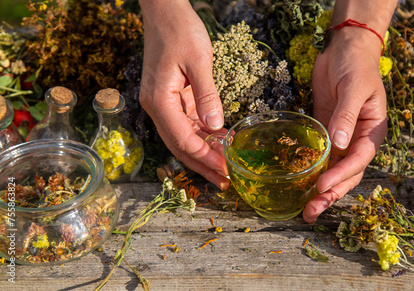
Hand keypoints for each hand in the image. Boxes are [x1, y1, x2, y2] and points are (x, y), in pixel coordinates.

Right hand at [139, 0, 228, 188]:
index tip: (225, 169)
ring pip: (184, 138)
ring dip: (205, 154)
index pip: (182, 138)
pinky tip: (221, 144)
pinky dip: (204, 136)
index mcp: (160, 99)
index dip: (204, 157)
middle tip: (226, 181)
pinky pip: (188, 124)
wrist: (165, 12)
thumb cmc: (180, 31)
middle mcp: (158, 106)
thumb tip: (215, 127)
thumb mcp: (198, 60)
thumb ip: (207, 95)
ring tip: (226, 169)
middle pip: (180, 145)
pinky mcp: (174, 99)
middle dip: (203, 165)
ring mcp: (165, 104)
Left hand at [302, 27, 387, 222]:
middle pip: (346, 173)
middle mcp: (357, 140)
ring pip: (332, 170)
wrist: (345, 48)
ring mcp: (340, 138)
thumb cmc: (356, 65)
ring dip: (320, 189)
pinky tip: (299, 184)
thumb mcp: (354, 88)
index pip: (358, 160)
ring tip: (305, 209)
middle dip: (330, 194)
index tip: (322, 187)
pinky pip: (320, 156)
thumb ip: (346, 116)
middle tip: (311, 212)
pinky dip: (311, 171)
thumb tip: (339, 145)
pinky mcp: (324, 131)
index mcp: (372, 131)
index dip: (341, 176)